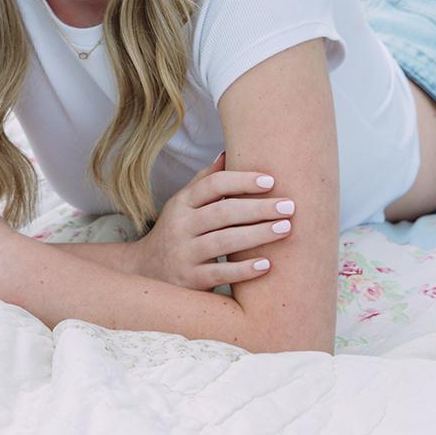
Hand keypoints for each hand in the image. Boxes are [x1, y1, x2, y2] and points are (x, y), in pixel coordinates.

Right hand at [134, 151, 293, 290]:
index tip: (271, 181)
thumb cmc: (176, 231)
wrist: (146, 271)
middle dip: (258, 207)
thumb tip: (227, 152)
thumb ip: (204, 181)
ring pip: (223, 241)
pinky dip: (243, 270)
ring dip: (257, 234)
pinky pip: (219, 274)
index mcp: (182, 203)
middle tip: (289, 206)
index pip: (212, 185)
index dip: (241, 181)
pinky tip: (267, 265)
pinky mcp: (190, 281)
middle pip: (222, 212)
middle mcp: (181, 226)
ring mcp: (184, 254)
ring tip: (285, 228)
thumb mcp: (183, 204)